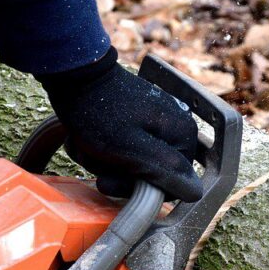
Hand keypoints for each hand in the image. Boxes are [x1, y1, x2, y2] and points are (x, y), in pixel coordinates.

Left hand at [37, 47, 201, 202]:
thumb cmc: (99, 114)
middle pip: (150, 175)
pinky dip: (101, 151)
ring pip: (132, 165)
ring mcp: (155, 124)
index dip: (140, 189)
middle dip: (117, 173)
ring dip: (104, 162)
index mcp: (182, 135)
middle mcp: (175, 128)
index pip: (171, 184)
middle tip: (94, 160)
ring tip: (86, 146)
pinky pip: (122, 150)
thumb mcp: (133, 149)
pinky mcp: (136, 121)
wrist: (72, 76)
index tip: (110, 180)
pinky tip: (86, 141)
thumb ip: (167, 171)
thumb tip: (196, 193)